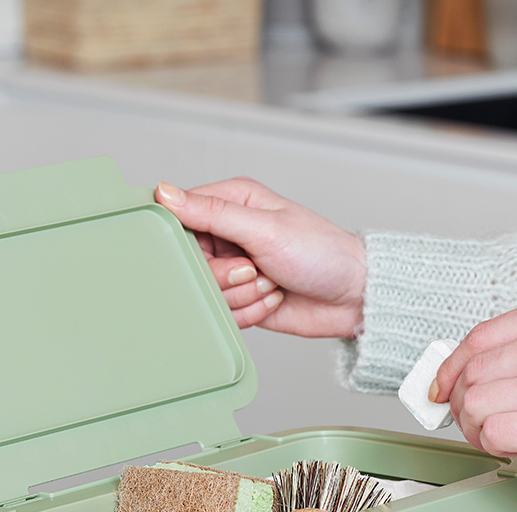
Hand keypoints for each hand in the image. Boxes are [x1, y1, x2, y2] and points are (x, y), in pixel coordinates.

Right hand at [156, 178, 365, 336]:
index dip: (190, 241)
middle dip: (225, 275)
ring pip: (207, 293)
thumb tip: (165, 193)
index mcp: (232, 203)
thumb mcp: (264, 228)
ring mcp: (234, 271)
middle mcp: (229, 236)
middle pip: (191, 263)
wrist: (351, 296)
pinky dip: (251, 312)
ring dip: (243, 295)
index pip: (180, 217)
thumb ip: (211, 213)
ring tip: (271, 283)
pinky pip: (225, 315)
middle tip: (254, 269)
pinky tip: (274, 299)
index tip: (214, 250)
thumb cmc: (321, 253)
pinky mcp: (241, 301)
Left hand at [430, 295, 516, 465]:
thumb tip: (470, 368)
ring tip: (492, 434)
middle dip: (460, 402)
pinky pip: (496, 431)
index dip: (451, 366)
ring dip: (473, 426)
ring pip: (476, 402)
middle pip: (474, 373)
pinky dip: (491, 443)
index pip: (481, 337)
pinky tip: (511, 444)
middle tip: (469, 418)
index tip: (442, 385)